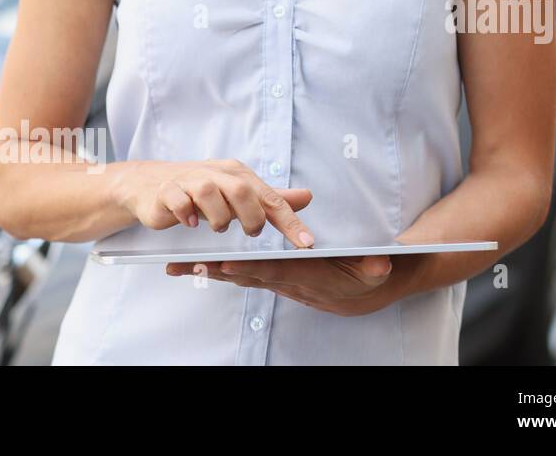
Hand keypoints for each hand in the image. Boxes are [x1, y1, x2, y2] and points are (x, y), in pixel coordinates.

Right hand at [112, 159, 315, 247]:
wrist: (152, 184)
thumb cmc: (201, 191)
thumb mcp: (238, 193)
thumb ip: (270, 199)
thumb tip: (307, 197)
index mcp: (236, 174)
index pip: (270, 197)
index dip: (290, 221)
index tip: (306, 243)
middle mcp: (215, 174)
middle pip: (240, 190)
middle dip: (250, 216)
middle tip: (250, 232)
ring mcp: (188, 180)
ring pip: (208, 192)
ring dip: (217, 217)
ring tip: (217, 227)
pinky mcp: (167, 191)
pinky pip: (179, 200)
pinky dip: (187, 213)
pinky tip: (191, 223)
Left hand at [166, 256, 411, 316]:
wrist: (361, 292)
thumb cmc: (366, 273)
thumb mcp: (375, 269)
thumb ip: (375, 266)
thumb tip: (380, 265)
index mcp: (308, 276)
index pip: (274, 271)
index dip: (250, 269)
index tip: (225, 264)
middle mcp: (287, 282)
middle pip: (245, 276)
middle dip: (215, 271)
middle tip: (185, 265)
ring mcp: (275, 281)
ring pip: (236, 276)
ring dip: (206, 271)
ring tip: (174, 266)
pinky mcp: (269, 277)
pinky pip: (238, 274)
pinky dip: (214, 270)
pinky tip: (189, 265)